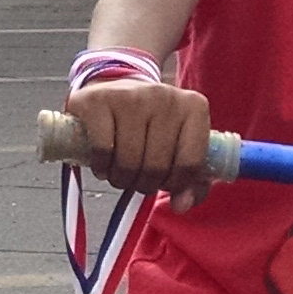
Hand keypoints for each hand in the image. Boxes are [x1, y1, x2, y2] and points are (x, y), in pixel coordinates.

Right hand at [65, 79, 214, 209]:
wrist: (115, 87)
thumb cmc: (151, 124)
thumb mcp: (177, 144)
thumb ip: (190, 179)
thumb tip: (181, 206)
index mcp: (194, 106)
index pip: (190, 163)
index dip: (175, 185)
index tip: (165, 184)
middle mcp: (165, 96)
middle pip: (157, 166)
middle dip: (145, 184)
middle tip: (138, 180)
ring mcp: (131, 96)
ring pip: (129, 161)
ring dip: (121, 179)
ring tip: (120, 174)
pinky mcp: (98, 100)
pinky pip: (102, 151)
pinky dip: (101, 167)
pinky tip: (103, 163)